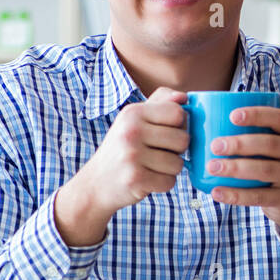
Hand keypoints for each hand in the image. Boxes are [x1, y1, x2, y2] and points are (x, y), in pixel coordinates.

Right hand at [54, 86, 188, 244]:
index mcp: (133, 113)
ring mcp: (132, 155)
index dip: (178, 126)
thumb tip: (183, 96)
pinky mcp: (135, 179)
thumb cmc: (122, 149)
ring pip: (178, 164)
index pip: (178, 113)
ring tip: (150, 166)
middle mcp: (131, 131)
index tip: (165, 133)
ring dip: (169, 169)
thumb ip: (160, 103)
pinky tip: (147, 179)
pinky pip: (169, 182)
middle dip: (176, 150)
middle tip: (157, 152)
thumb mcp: (134, 120)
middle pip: (183, 140)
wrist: (95, 183)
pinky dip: (162, 184)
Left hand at [206, 92, 279, 251]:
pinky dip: (236, 195)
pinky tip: (216, 192)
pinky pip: (259, 197)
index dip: (256, 115)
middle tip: (214, 145)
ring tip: (211, 166)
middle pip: (270, 144)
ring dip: (235, 168)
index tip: (231, 116)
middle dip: (240, 143)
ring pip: (264, 170)